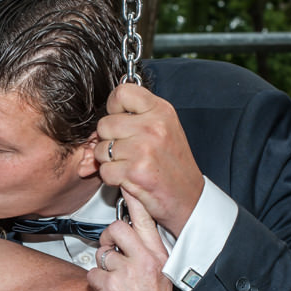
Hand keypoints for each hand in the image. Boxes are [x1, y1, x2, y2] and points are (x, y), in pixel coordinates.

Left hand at [87, 193, 176, 290]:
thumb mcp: (159, 281)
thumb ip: (146, 258)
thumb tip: (125, 242)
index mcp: (160, 257)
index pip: (145, 220)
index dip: (134, 199)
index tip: (126, 183)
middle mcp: (146, 260)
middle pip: (117, 228)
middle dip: (107, 239)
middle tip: (109, 253)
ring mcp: (128, 272)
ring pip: (101, 254)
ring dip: (102, 269)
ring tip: (114, 286)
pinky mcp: (110, 286)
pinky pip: (92, 274)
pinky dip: (95, 286)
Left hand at [94, 83, 203, 236]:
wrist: (188, 198)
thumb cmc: (174, 165)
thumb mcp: (166, 128)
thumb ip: (141, 114)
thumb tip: (113, 103)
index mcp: (161, 111)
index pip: (122, 92)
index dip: (114, 107)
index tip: (119, 118)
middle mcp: (153, 127)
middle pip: (105, 124)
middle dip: (108, 139)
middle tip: (125, 150)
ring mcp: (143, 149)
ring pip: (101, 149)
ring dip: (109, 160)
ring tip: (127, 164)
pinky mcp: (134, 171)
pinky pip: (104, 170)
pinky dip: (111, 177)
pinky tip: (127, 177)